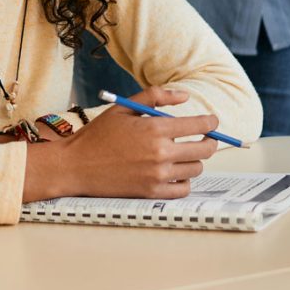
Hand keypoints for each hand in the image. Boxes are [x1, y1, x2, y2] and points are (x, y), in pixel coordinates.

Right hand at [23, 86, 218, 201]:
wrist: (76, 166)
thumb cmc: (99, 135)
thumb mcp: (124, 107)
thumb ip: (156, 96)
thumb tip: (185, 96)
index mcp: (155, 129)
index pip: (199, 126)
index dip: (211, 123)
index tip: (213, 122)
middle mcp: (160, 153)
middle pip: (203, 149)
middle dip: (209, 141)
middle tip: (206, 138)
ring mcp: (157, 176)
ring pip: (195, 169)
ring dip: (194, 160)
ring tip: (184, 154)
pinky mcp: (151, 193)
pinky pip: (182, 189)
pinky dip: (184, 180)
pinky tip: (175, 172)